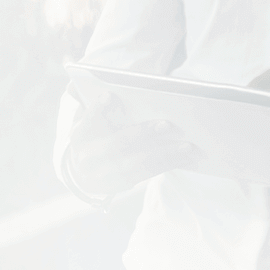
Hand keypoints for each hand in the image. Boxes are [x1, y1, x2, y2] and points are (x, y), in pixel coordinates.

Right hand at [65, 104, 196, 201]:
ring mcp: (106, 173)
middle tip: (167, 124)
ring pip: (139, 163)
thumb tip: (84, 86)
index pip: (88, 119)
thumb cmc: (93, 136)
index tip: (109, 95)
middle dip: (143, 133)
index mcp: (81, 134)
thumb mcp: (87, 120)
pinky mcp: (122, 183)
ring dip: (166, 154)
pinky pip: (148, 174)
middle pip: (119, 143)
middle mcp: (91, 155)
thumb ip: (91, 103)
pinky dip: (168, 165)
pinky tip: (186, 157)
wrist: (82, 173)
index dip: (97, 108)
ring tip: (188, 145)